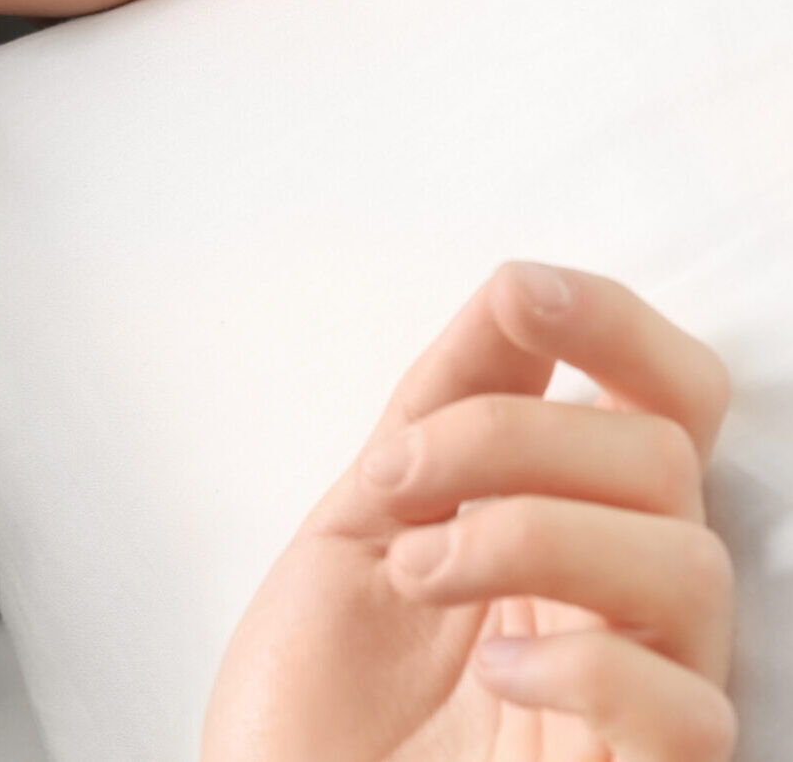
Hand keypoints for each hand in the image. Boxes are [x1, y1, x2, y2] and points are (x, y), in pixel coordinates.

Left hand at [200, 262, 735, 761]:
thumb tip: (516, 290)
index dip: (612, 327)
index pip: (663, 399)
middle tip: (400, 480)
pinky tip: (493, 678)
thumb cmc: (311, 706)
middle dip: (514, 436)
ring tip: (420, 577)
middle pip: (665, 456)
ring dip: (532, 536)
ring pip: (690, 563)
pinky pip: (688, 712)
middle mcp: (618, 601)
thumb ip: (444, 408)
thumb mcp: (362, 521)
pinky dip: (585, 669)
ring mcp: (636, 698)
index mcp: (566, 521)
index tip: (521, 296)